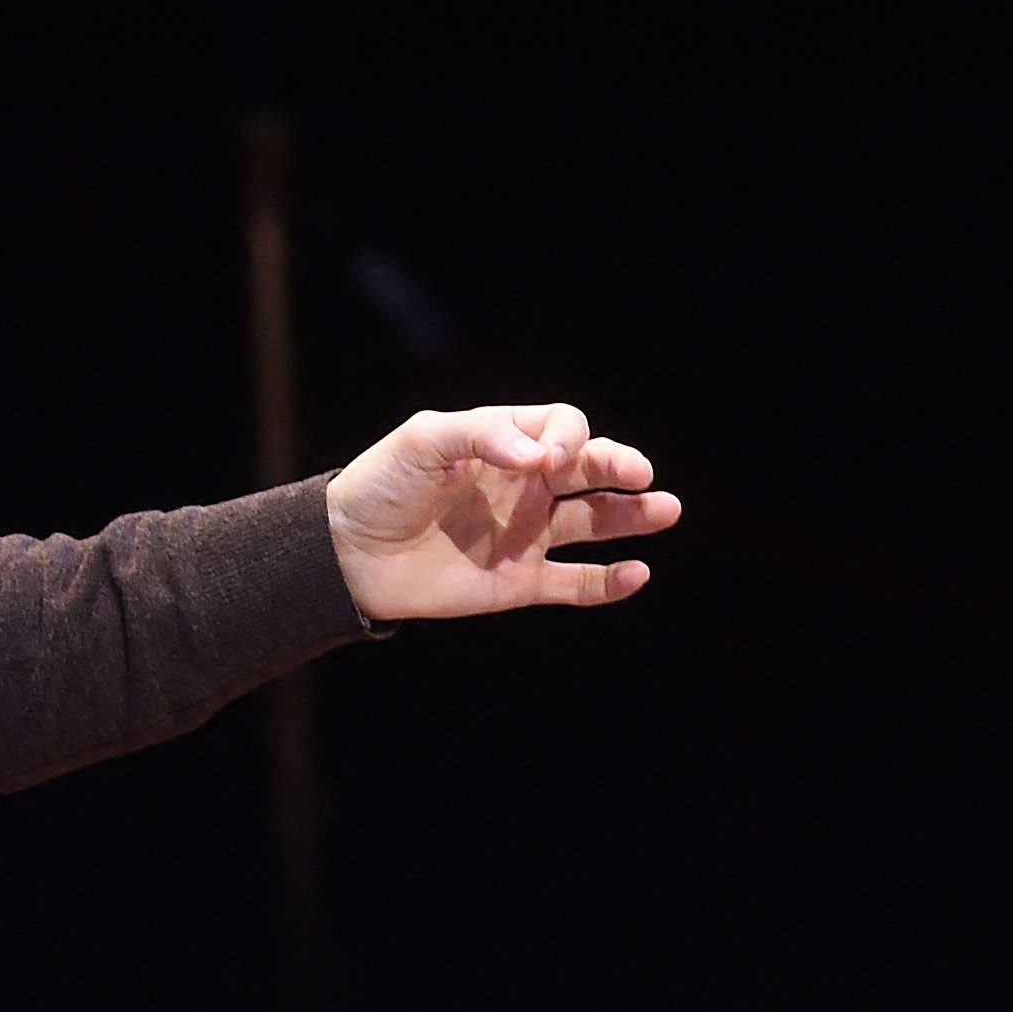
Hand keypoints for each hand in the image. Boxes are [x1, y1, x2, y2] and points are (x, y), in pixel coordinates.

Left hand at [325, 403, 681, 620]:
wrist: (346, 552)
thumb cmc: (380, 486)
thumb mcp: (421, 441)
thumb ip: (481, 435)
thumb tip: (540, 457)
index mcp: (503, 445)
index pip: (561, 428)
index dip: (566, 437)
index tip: (545, 459)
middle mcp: (523, 486)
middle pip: (590, 469)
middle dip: (619, 466)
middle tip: (641, 474)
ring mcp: (525, 534)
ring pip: (596, 522)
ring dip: (633, 516)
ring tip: (666, 509)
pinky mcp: (519, 581)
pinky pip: (576, 583)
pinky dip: (609, 582)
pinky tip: (637, 573)